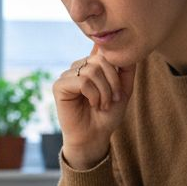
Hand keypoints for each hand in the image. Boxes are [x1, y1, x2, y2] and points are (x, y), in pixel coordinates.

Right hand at [53, 46, 135, 168]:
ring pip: (92, 71)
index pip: (105, 51)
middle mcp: (79, 66)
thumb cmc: (107, 115)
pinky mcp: (59, 85)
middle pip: (100, 60)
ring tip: (103, 105)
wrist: (95, 136)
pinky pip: (82, 81)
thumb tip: (127, 49)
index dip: (116, 68)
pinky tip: (93, 104)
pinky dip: (93, 95)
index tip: (119, 90)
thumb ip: (126, 69)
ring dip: (104, 91)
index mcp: (92, 64)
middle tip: (113, 99)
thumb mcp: (123, 89)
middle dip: (113, 82)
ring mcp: (68, 75)